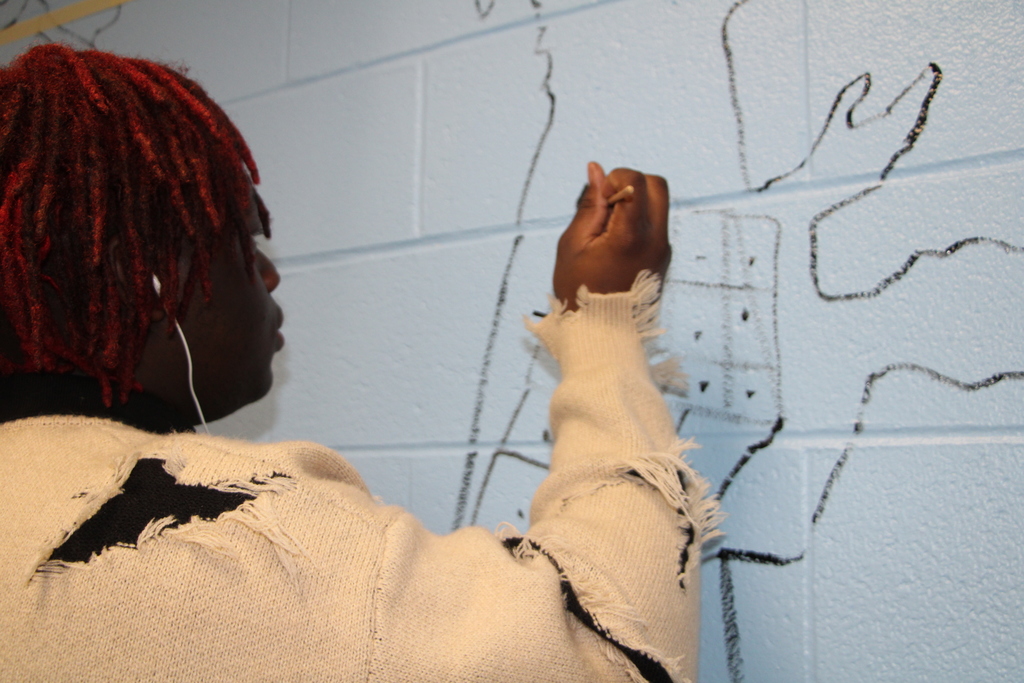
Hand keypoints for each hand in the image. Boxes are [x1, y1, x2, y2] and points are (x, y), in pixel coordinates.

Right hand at [553, 162, 670, 309]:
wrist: (603, 335)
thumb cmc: (580, 294)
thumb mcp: (573, 245)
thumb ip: (589, 204)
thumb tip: (597, 171)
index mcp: (631, 235)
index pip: (637, 180)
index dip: (615, 180)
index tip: (599, 200)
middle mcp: (656, 240)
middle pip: (658, 185)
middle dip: (632, 184)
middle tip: (607, 208)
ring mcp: (664, 250)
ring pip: (659, 204)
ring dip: (636, 203)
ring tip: (608, 230)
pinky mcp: (664, 257)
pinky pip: (657, 225)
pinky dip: (638, 221)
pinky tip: (615, 245)